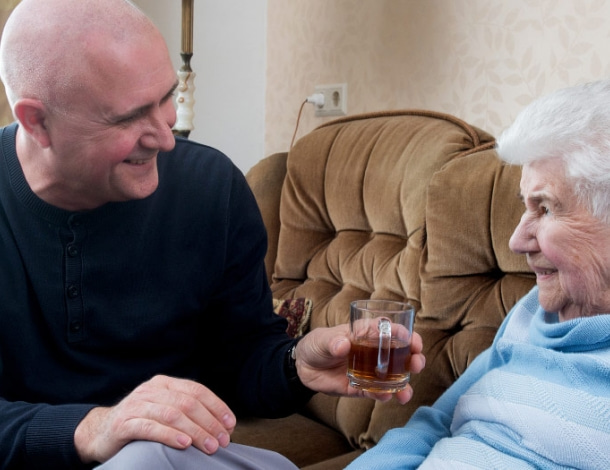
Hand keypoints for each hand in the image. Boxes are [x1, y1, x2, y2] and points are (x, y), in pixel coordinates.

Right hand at [74, 375, 235, 463]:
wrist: (99, 432)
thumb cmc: (140, 423)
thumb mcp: (164, 411)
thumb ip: (188, 412)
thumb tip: (222, 425)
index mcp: (164, 384)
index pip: (196, 390)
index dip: (216, 406)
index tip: (230, 424)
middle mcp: (151, 390)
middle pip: (187, 403)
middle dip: (209, 422)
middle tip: (222, 440)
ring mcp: (137, 405)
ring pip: (172, 414)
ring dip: (195, 431)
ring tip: (208, 445)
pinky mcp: (124, 423)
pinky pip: (151, 427)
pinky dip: (170, 435)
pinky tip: (184, 444)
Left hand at [295, 325, 424, 403]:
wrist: (303, 366)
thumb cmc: (317, 344)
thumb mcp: (322, 339)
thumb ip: (332, 342)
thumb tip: (343, 344)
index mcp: (366, 334)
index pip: (390, 331)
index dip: (405, 334)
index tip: (414, 342)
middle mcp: (373, 352)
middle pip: (400, 355)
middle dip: (413, 359)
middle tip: (417, 364)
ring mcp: (369, 371)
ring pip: (393, 377)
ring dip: (403, 384)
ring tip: (406, 393)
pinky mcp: (360, 387)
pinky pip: (375, 392)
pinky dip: (382, 395)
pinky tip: (386, 397)